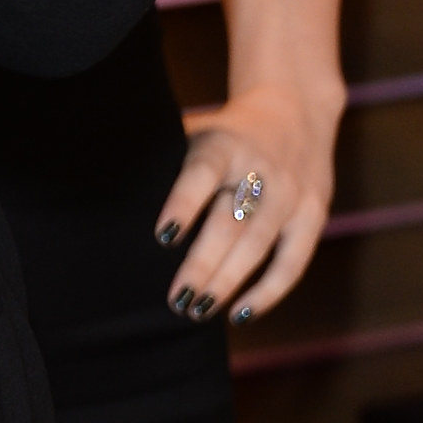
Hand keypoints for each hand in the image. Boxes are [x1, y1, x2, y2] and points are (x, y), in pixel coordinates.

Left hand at [159, 84, 338, 323]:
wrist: (295, 108)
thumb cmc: (224, 133)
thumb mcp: (194, 131)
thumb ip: (162, 161)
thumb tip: (109, 197)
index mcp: (223, 144)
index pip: (201, 175)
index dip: (183, 205)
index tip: (162, 236)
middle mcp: (261, 167)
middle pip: (230, 222)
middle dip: (202, 264)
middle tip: (175, 299)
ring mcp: (291, 192)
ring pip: (258, 245)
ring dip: (227, 282)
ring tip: (196, 310)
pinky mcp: (314, 213)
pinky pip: (294, 261)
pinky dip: (268, 292)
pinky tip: (239, 314)